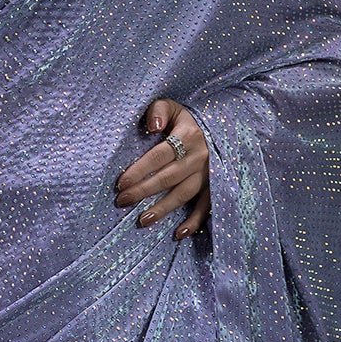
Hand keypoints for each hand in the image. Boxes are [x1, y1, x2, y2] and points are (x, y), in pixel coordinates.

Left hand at [115, 97, 209, 237]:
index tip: (120, 183)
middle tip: (122, 201)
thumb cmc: (186, 119)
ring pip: (183, 194)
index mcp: (188, 136)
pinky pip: (205, 207)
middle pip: (168, 178)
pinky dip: (194, 222)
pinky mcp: (215, 186)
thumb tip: (151, 125)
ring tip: (142, 220)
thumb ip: (158, 111)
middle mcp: (201, 157)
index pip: (159, 156)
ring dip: (163, 209)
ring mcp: (209, 174)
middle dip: (143, 191)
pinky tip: (178, 234)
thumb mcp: (173, 106)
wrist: (220, 126)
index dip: (139, 170)